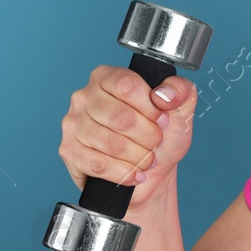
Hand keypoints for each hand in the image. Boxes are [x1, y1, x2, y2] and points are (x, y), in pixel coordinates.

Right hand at [58, 66, 198, 211]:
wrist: (151, 171)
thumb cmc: (162, 136)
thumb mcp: (180, 109)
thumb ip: (181, 90)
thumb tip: (164, 94)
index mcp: (107, 77)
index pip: (127, 85)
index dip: (150, 107)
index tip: (162, 120)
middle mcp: (84, 96)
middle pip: (120, 116)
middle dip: (148, 136)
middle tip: (156, 143)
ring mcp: (73, 124)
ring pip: (110, 142)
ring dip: (138, 156)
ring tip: (148, 159)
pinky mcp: (69, 151)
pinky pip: (99, 164)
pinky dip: (124, 173)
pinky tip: (135, 173)